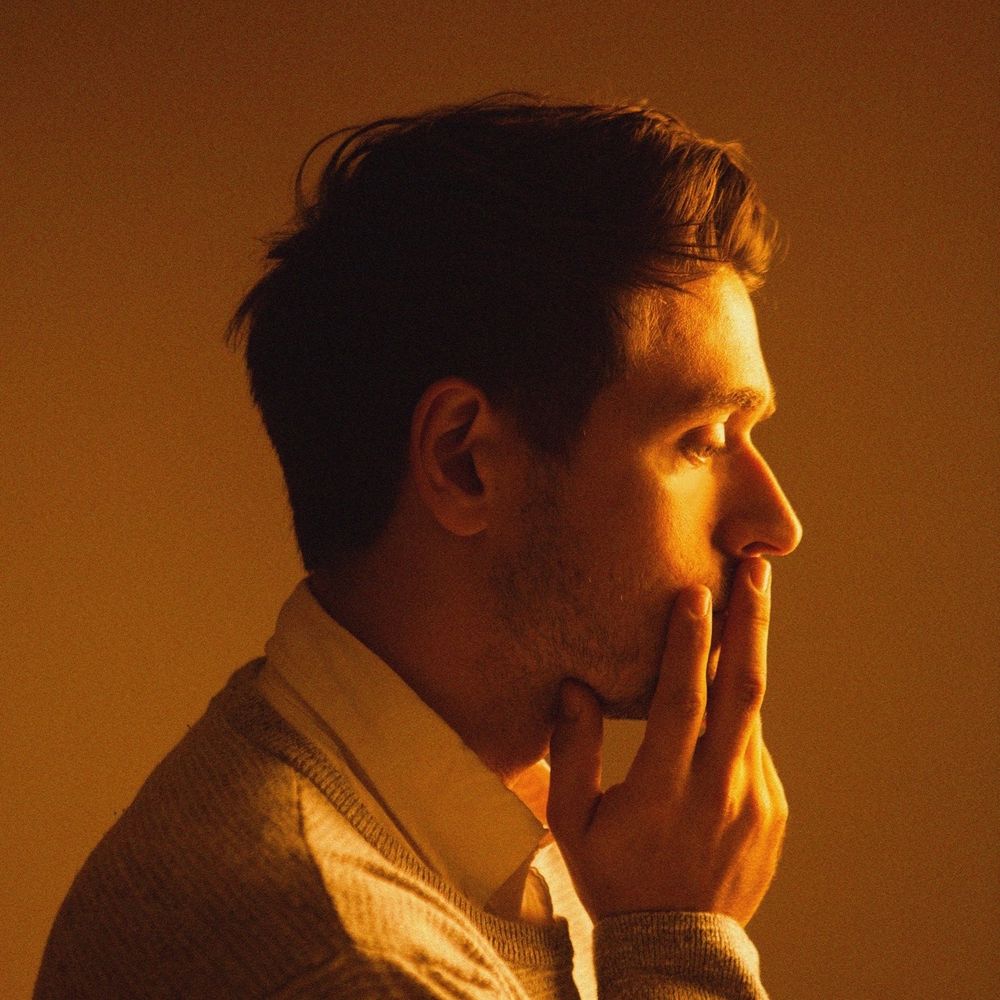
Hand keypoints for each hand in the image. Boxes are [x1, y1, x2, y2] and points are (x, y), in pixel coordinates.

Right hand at [546, 558, 786, 925]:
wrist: (677, 948)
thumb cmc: (613, 877)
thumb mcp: (573, 821)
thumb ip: (573, 750)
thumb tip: (575, 685)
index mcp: (664, 790)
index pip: (682, 702)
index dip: (689, 644)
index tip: (696, 593)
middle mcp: (719, 790)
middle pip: (741, 691)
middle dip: (751, 623)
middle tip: (759, 567)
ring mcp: (755, 801)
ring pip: (753, 713)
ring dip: (749, 654)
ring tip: (749, 603)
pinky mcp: (773, 810)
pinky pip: (755, 746)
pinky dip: (738, 711)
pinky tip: (723, 693)